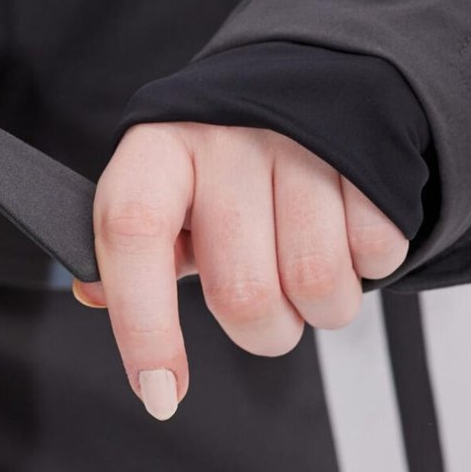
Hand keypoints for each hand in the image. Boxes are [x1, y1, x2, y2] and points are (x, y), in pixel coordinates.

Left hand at [75, 123, 408, 419]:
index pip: (132, 233)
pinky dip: (367, 267)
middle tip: (263, 305)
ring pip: (317, 285)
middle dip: (261, 331)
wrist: (309, 79)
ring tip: (304, 267)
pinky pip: (376, 256)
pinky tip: (342, 232)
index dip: (143, 324)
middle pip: (242, 292)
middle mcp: (225, 139)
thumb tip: (94, 294)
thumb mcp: (164, 190)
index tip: (159, 392)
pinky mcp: (368, 151)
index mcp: (158, 148)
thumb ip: (131, 251)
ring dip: (319, 308)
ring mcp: (300, 142)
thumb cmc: (220, 159)